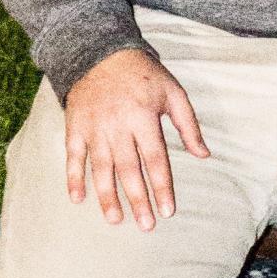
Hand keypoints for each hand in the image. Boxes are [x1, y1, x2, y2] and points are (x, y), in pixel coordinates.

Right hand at [63, 47, 209, 230]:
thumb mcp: (172, 91)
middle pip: (129, 169)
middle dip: (138, 200)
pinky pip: (72, 156)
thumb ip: (188, 124)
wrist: (99, 52)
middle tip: (146, 225)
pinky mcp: (75, 126)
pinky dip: (73, 178)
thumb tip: (204, 155)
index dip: (162, 187)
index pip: (156, 159)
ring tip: (115, 220)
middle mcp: (118, 125)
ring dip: (107, 196)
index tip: (168, 211)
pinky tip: (77, 199)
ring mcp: (94, 127)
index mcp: (144, 117)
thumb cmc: (142, 74)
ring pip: (100, 168)